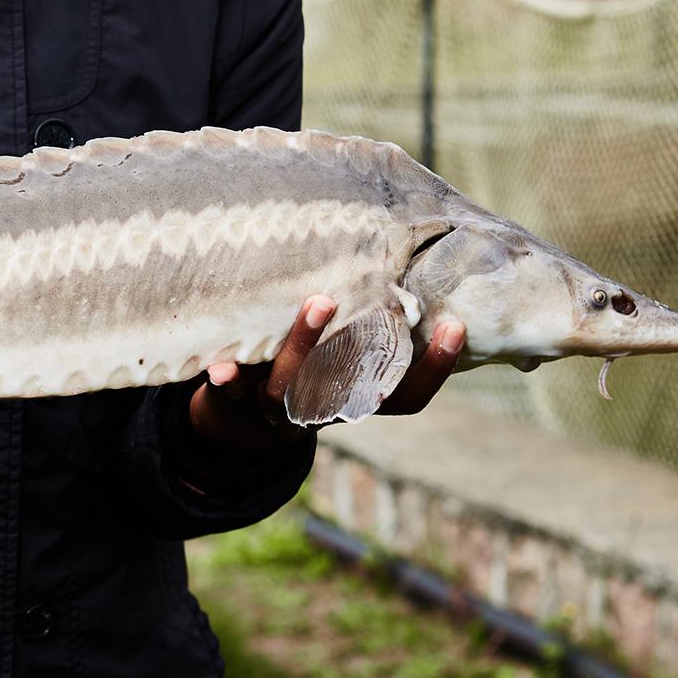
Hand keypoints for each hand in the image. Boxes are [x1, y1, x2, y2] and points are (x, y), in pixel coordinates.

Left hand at [188, 295, 464, 452]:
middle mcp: (318, 408)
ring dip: (305, 345)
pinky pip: (229, 393)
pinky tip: (221, 368)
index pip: (406, 396)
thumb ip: (362, 322)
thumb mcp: (335, 355)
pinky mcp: (233, 399)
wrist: (236, 424)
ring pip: (290, 385)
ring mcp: (275, 406)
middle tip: (387, 301)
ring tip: (320, 301)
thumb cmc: (300, 371)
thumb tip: (405, 253)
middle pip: (349, 390)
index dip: (434, 368)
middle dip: (371, 350)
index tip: (456, 325)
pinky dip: (227, 380)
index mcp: (352, 399)